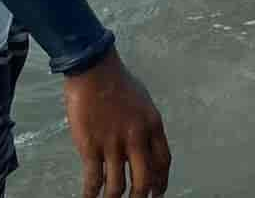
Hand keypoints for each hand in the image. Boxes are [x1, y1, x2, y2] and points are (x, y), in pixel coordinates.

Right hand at [64, 50, 170, 197]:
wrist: (94, 69)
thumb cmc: (118, 81)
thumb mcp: (143, 101)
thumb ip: (145, 125)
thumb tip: (143, 147)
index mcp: (153, 125)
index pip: (163, 162)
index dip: (161, 182)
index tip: (157, 194)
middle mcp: (136, 138)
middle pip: (144, 180)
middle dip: (140, 197)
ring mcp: (113, 144)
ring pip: (118, 186)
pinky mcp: (91, 147)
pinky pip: (94, 180)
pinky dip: (91, 194)